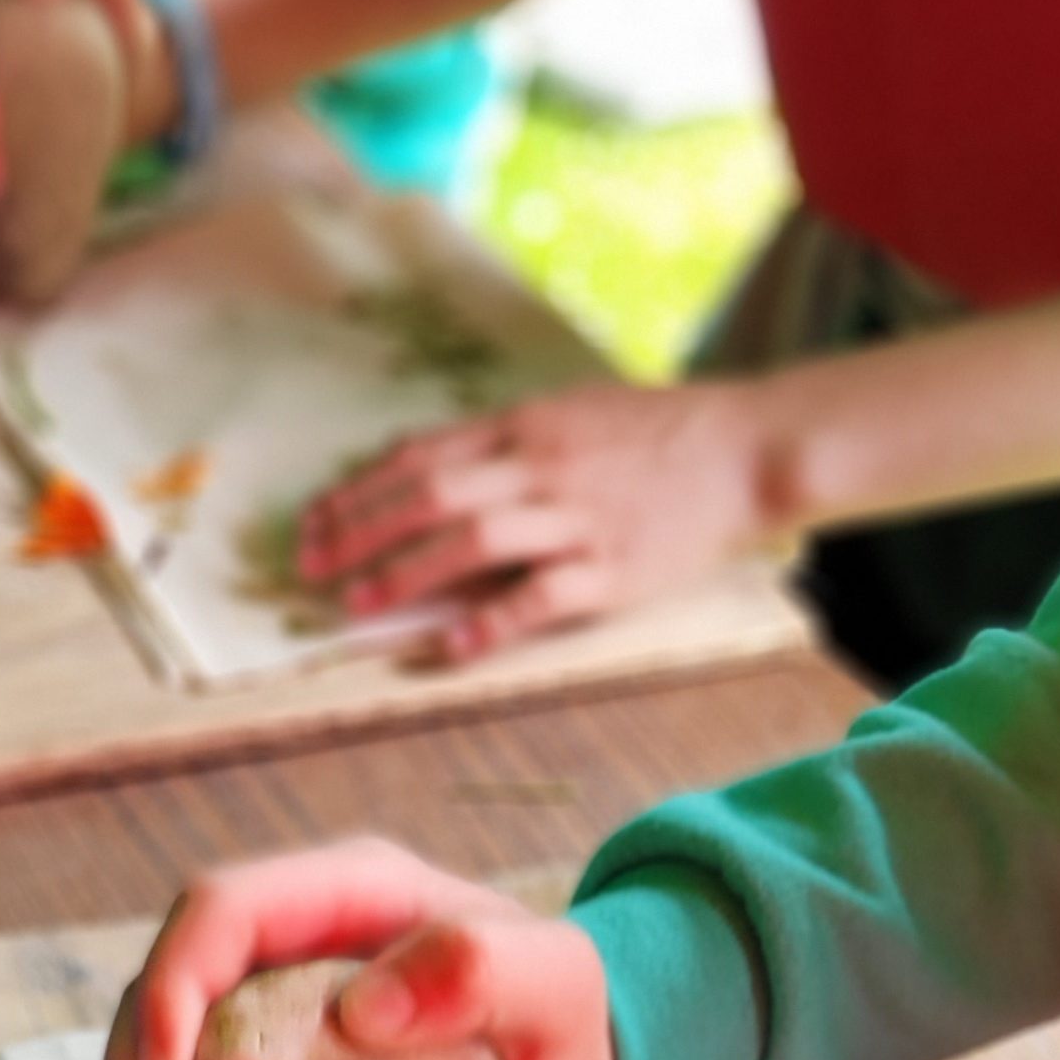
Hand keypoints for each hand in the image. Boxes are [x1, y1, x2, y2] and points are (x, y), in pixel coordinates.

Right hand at [100, 838, 615, 1059]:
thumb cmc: (567, 1014)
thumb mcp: (553, 986)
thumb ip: (483, 971)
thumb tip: (361, 1011)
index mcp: (339, 892)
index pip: (219, 912)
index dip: (173, 987)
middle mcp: (283, 944)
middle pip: (164, 992)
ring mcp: (265, 1011)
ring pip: (157, 1059)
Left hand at [297, 378, 789, 663]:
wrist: (749, 447)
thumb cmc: (656, 433)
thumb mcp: (568, 412)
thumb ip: (493, 437)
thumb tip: (411, 452)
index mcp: (525, 428)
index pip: (421, 457)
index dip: (359, 492)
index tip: (314, 524)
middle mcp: (542, 468)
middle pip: (432, 494)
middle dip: (362, 532)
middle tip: (311, 569)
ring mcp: (577, 519)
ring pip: (475, 539)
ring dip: (408, 572)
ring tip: (358, 604)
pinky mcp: (613, 568)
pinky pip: (542, 597)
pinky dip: (492, 622)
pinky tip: (450, 647)